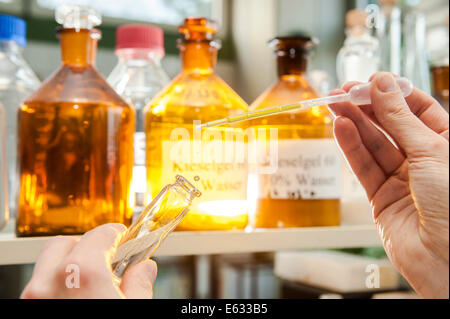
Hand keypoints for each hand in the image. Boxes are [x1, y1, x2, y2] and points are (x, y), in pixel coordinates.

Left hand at [21, 223, 156, 298]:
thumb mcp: (136, 308)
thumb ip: (140, 284)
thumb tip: (144, 269)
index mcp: (81, 275)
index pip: (99, 235)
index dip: (116, 233)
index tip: (124, 237)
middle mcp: (48, 285)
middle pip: (63, 245)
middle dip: (85, 246)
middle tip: (106, 258)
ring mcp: (32, 300)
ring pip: (47, 268)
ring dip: (69, 267)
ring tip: (92, 283)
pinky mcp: (26, 310)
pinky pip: (40, 289)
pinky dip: (57, 287)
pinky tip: (77, 298)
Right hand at [329, 72, 448, 298]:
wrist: (446, 260)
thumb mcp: (431, 151)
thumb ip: (400, 118)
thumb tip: (383, 85)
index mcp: (447, 144)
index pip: (418, 109)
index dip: (394, 93)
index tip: (371, 81)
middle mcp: (424, 160)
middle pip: (390, 125)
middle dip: (366, 107)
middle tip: (342, 91)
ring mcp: (401, 179)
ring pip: (373, 144)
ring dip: (353, 123)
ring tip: (334, 104)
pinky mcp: (381, 198)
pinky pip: (363, 167)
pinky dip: (351, 147)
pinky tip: (341, 128)